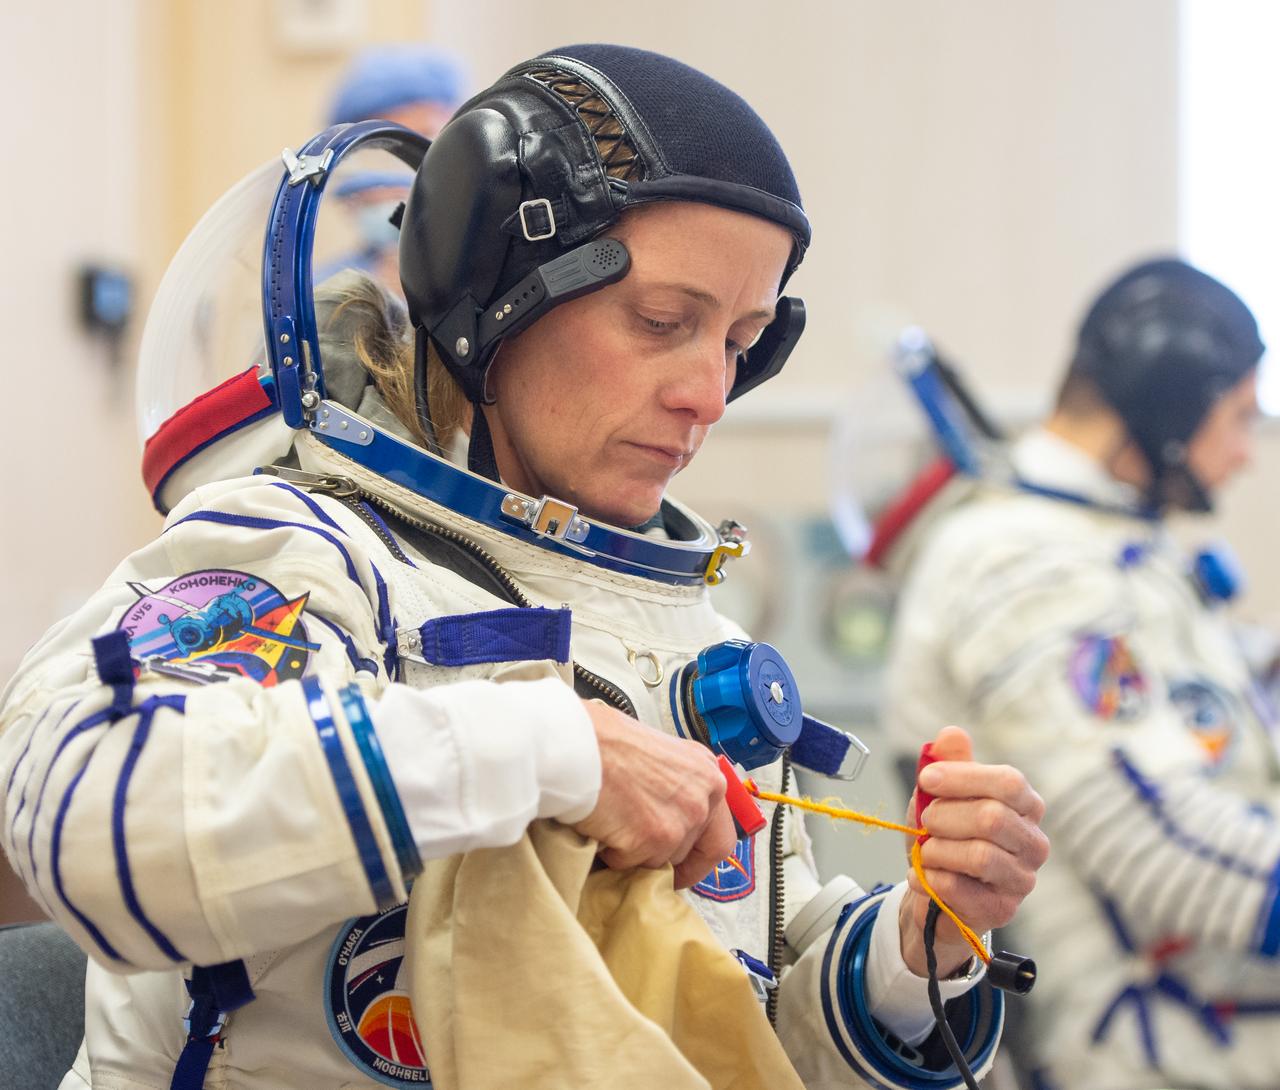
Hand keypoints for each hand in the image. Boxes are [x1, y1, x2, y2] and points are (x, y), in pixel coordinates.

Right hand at [571, 699, 736, 888]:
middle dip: (663, 856)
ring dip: (635, 852)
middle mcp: (702, 797)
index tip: (684, 867)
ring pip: (660, 861)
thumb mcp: (658, 754)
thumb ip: (675, 786)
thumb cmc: (605, 741)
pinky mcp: (654, 839)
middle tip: (639, 852)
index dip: (700, 858)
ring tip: (613, 821)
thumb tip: (668, 815)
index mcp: (706, 773)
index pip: (720, 836)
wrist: (578, 744)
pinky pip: (631, 864)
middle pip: (690, 852)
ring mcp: (681, 820)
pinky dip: (613, 853)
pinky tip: (603, 824)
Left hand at [898, 726, 1048, 977]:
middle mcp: (1034, 842)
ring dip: (937, 850)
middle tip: (924, 822)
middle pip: (992, 818)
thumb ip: (949, 763)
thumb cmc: (944, 833)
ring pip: (981, 856)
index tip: (926, 779)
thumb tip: (951, 733)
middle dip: (945, 817)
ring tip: (923, 851)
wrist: (934, 889)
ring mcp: (1022, 879)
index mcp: (1025, 805)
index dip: (963, 777)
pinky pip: (962, 891)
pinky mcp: (1002, 910)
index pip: (1008, 782)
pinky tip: (922, 875)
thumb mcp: (941, 793)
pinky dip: (931, 878)